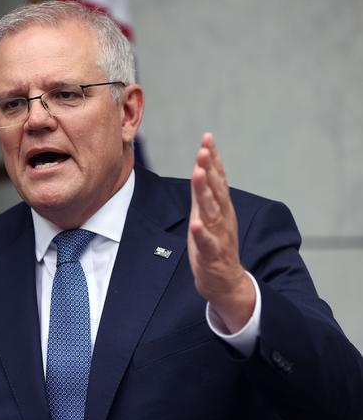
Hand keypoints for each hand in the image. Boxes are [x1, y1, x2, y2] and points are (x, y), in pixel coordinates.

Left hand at [188, 133, 254, 332]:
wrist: (224, 281)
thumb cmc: (213, 244)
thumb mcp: (208, 213)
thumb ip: (205, 191)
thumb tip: (202, 163)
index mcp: (221, 206)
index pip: (218, 178)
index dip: (213, 158)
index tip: (207, 137)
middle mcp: (222, 217)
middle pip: (216, 189)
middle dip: (210, 169)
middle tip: (204, 150)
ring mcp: (219, 235)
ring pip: (212, 211)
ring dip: (206, 192)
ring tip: (199, 174)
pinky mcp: (212, 254)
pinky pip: (207, 242)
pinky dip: (201, 233)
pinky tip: (195, 224)